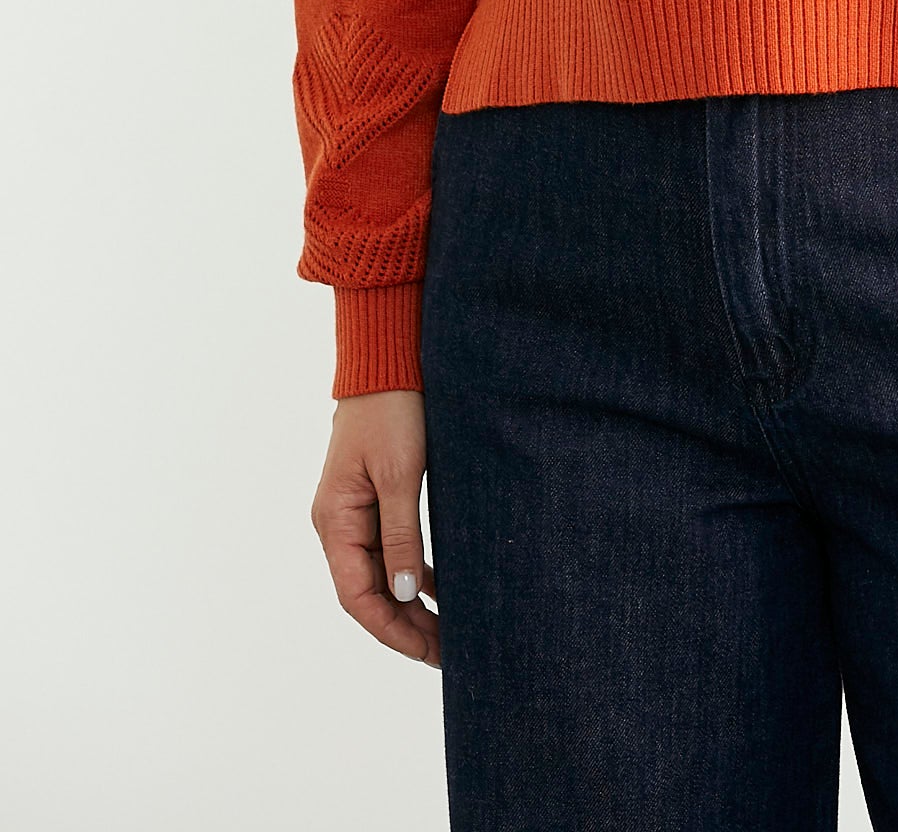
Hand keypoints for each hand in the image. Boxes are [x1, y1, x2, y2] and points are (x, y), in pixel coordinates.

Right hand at [311, 389, 439, 666]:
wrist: (386, 360)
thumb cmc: (392, 411)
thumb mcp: (401, 475)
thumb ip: (401, 535)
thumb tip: (405, 594)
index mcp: (335, 521)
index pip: (358, 596)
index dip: (392, 630)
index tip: (427, 653)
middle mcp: (338, 523)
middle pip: (368, 592)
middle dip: (405, 625)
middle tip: (447, 653)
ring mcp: (353, 512)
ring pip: (380, 574)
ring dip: (409, 604)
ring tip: (446, 632)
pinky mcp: (373, 498)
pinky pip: (389, 549)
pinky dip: (412, 573)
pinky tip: (438, 589)